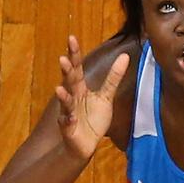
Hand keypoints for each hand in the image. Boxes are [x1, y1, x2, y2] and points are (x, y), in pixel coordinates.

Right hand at [55, 35, 129, 161]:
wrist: (86, 144)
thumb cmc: (93, 118)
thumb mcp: (106, 96)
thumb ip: (113, 77)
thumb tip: (125, 55)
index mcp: (80, 88)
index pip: (77, 68)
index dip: (74, 54)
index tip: (71, 38)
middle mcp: (72, 98)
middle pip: (69, 82)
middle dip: (66, 71)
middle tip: (63, 59)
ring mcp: (68, 113)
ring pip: (65, 103)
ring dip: (62, 96)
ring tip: (59, 89)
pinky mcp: (68, 129)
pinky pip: (67, 124)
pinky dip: (67, 121)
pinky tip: (68, 118)